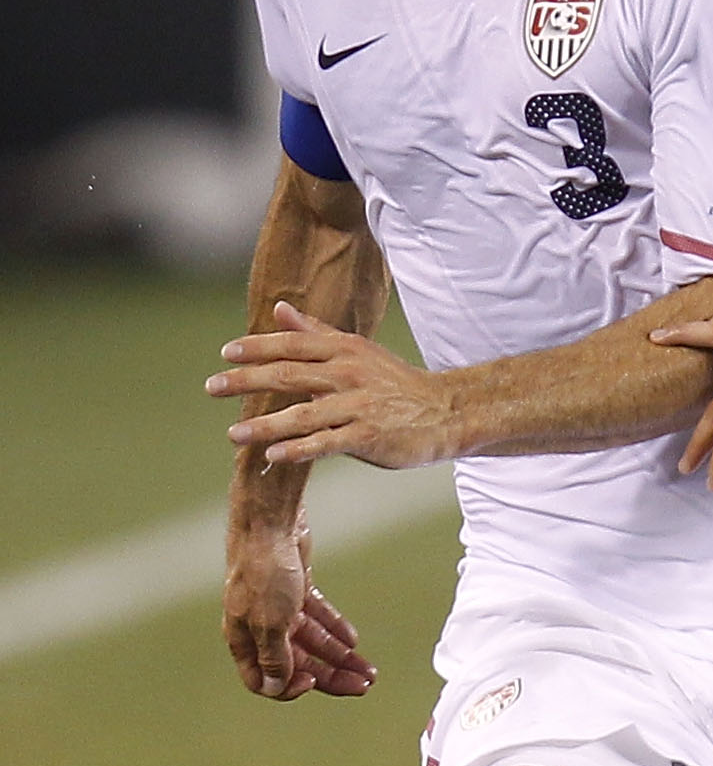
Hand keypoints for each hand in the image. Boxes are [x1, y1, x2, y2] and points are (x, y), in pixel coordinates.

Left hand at [208, 302, 456, 470]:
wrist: (446, 412)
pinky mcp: (367, 437)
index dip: (257, 348)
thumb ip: (315, 332)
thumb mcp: (359, 350)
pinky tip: (273, 456)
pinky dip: (298, 449)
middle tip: (212, 387)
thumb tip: (278, 309)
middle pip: (288, 374)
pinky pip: (325, 443)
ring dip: (264, 424)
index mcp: (345, 350)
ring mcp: (358, 406)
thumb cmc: (397, 383)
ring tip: (233, 434)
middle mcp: (349, 374)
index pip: (292, 345)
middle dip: (246, 381)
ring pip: (302, 414)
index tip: (226, 353)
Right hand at [222, 510, 375, 701]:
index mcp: (245, 639)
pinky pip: (319, 617)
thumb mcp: (268, 623)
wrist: (270, 523)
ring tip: (369, 671)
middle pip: (298, 663)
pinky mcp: (297, 589)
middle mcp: (260, 627)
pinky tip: (354, 642)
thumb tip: (275, 688)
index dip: (288, 688)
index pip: (264, 680)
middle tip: (363, 685)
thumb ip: (274, 658)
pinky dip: (336, 629)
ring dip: (341, 657)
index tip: (312, 682)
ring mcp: (279, 607)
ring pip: (313, 642)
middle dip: (331, 677)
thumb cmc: (262, 571)